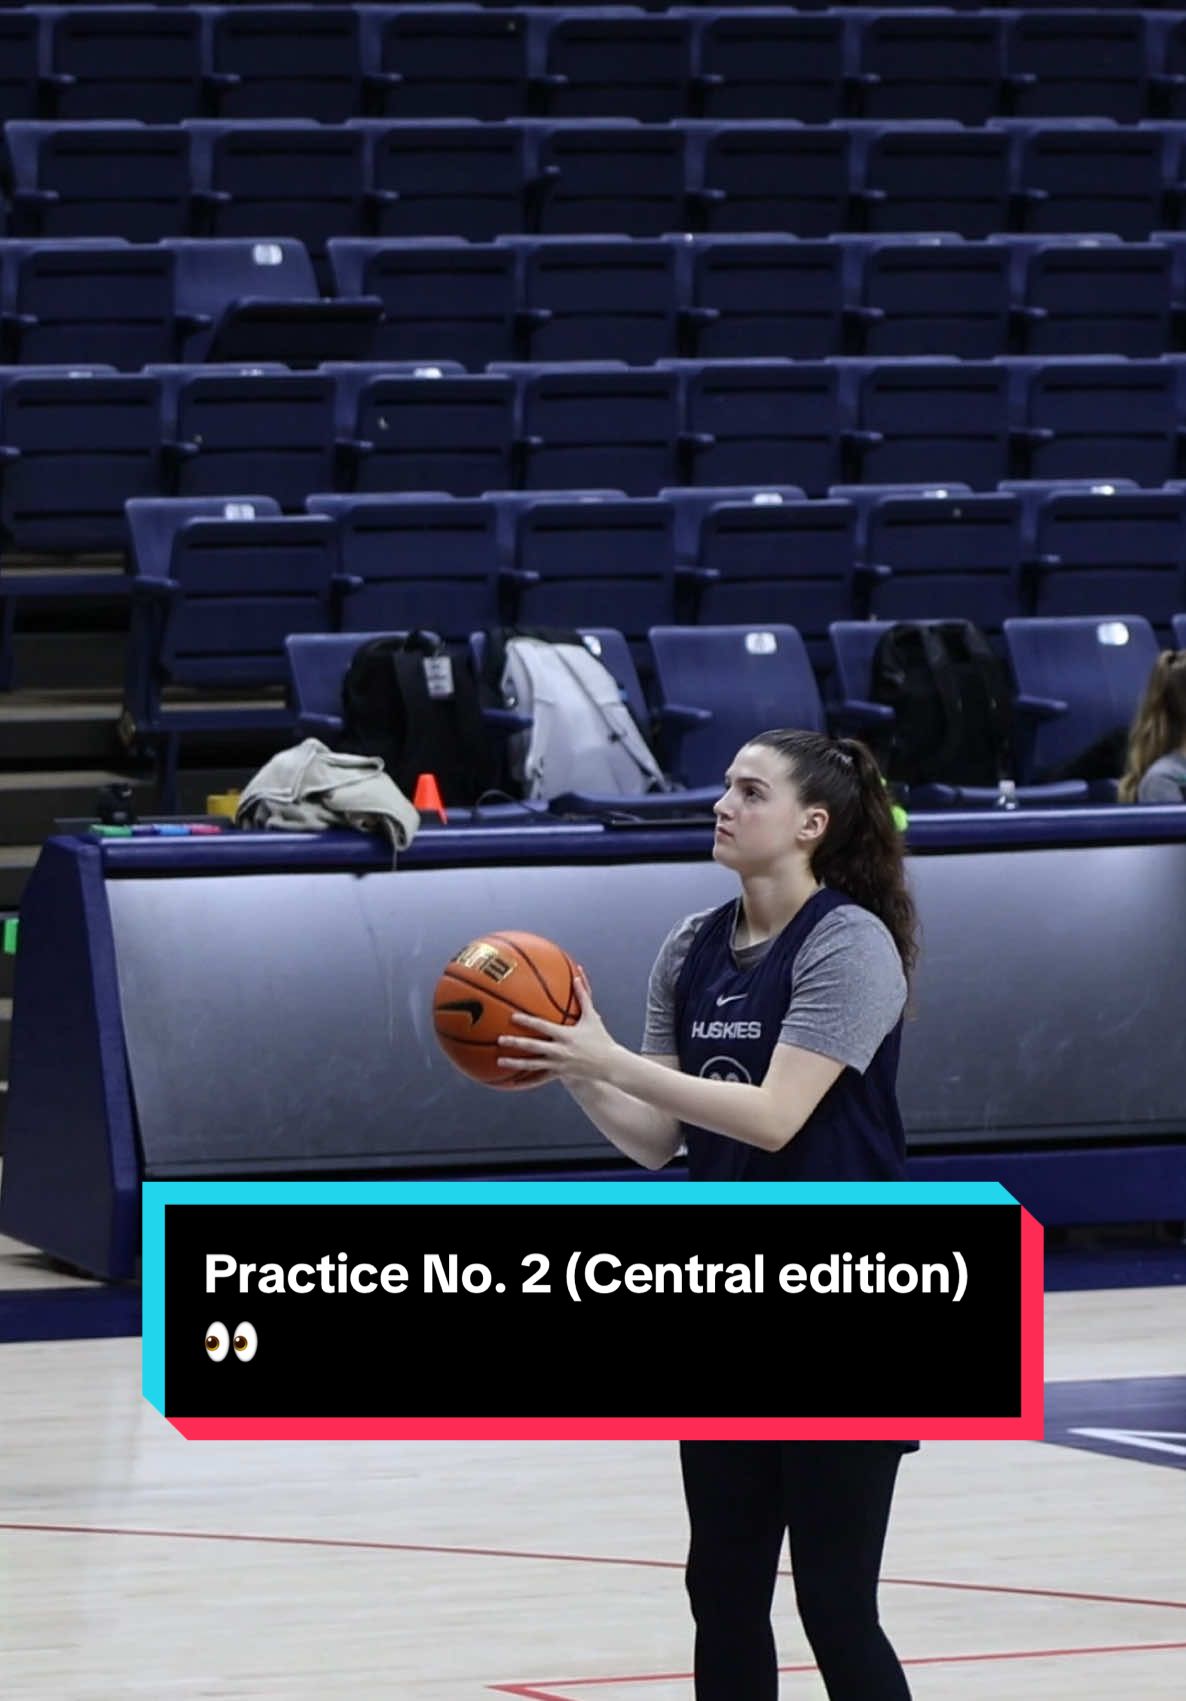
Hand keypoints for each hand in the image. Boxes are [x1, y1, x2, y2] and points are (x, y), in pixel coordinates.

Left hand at [497, 970, 620, 1084]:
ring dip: (515, 1064)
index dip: (526, 1021)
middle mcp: (560, 1050)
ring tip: (499, 1062)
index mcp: (565, 1035)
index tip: (512, 1017)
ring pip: (533, 1065)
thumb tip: (578, 976)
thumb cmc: (600, 1038)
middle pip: (533, 1047)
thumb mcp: (592, 1017)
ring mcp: (558, 1064)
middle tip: (500, 1040)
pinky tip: (513, 1083)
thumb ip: (583, 996)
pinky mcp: (559, 1075)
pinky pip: (540, 1079)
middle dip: (515, 1043)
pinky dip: (526, 1081)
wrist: (609, 1064)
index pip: (542, 1026)